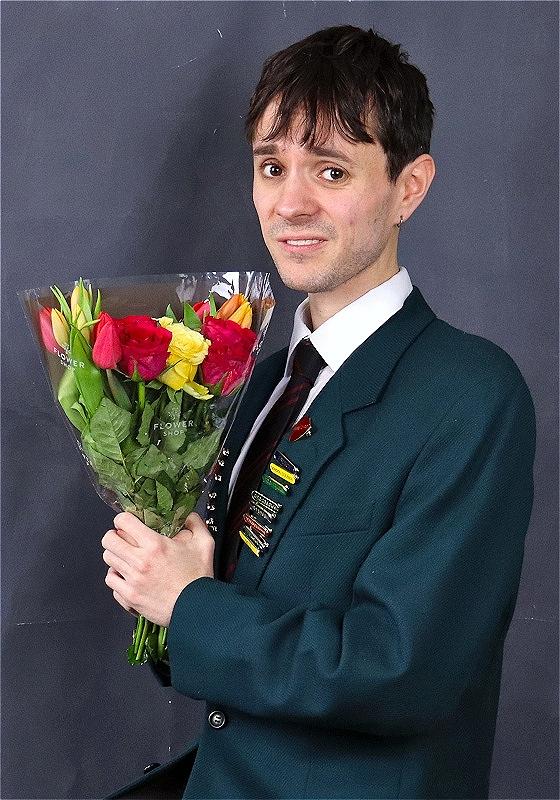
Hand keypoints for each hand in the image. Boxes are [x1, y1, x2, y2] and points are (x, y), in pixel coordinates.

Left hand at [101, 511, 214, 626]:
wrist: (196, 609)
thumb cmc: (199, 578)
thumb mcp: (204, 544)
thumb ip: (195, 524)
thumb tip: (188, 515)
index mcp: (155, 545)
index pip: (123, 522)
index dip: (123, 519)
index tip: (128, 523)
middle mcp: (140, 561)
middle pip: (108, 540)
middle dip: (114, 536)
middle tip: (123, 539)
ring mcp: (132, 580)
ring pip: (108, 559)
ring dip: (116, 555)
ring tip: (126, 557)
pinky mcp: (129, 596)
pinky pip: (111, 580)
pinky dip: (116, 576)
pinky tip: (126, 575)